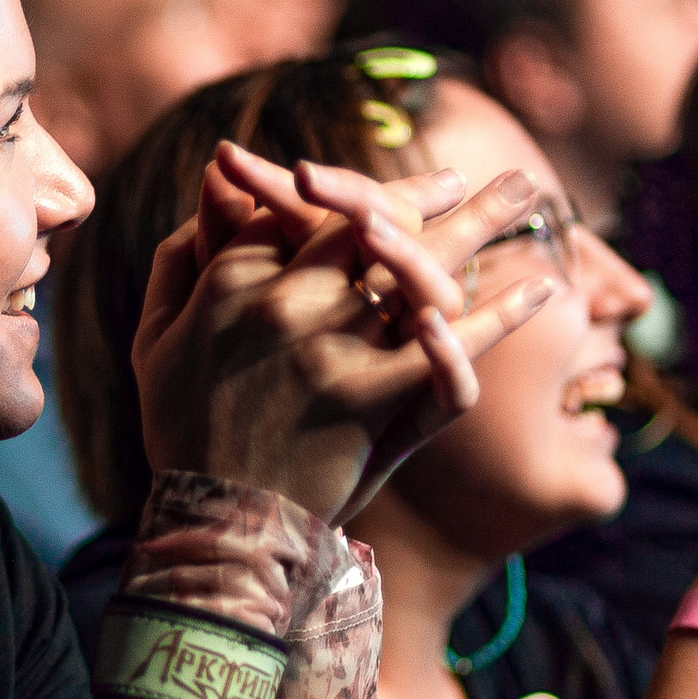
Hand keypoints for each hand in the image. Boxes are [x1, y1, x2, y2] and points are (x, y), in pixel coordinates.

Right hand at [131, 141, 555, 524]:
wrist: (217, 525)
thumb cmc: (182, 431)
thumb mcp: (156, 337)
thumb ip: (183, 257)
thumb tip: (216, 185)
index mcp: (231, 280)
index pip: (306, 212)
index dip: (356, 189)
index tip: (387, 185)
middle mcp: (282, 302)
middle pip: (370, 224)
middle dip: (429, 191)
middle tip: (471, 174)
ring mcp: (327, 347)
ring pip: (418, 269)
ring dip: (479, 227)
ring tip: (523, 196)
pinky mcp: (367, 397)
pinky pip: (447, 344)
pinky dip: (497, 315)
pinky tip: (540, 288)